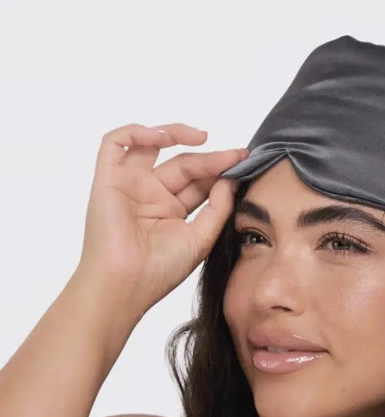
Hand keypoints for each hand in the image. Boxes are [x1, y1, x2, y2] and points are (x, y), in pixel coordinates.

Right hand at [76, 122, 247, 316]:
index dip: (220, 171)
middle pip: (183, 165)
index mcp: (172, 211)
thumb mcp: (201, 237)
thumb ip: (218, 208)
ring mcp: (130, 186)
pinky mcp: (108, 179)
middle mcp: (151, 195)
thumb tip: (230, 180)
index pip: (199, 182)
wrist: (127, 283)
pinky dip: (137, 132)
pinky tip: (164, 137)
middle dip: (210, 158)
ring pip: (152, 146)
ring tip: (204, 138)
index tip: (244, 163)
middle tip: (235, 156)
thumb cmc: (161, 269)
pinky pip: (115, 143)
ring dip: (177, 135)